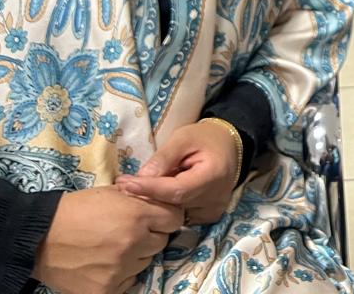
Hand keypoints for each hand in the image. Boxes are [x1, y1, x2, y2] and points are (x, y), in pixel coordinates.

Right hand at [32, 186, 182, 293]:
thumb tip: (162, 199)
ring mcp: (121, 269)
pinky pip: (129, 282)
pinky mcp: (107, 290)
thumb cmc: (75, 209)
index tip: (156, 218)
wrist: (39, 238)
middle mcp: (133, 243)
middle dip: (149, 236)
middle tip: (128, 232)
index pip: (174, 219)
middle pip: (161, 242)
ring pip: (145, 262)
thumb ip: (140, 198)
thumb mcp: (111, 193)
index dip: (166, 217)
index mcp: (137, 215)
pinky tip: (103, 264)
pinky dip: (121, 275)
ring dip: (135, 256)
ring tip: (111, 248)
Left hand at [115, 120, 240, 224]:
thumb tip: (141, 178)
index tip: (125, 184)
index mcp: (213, 175)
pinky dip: (168, 206)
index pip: (176, 191)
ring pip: (175, 213)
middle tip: (124, 184)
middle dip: (147, 195)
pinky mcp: (209, 216)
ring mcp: (213, 210)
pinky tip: (161, 194)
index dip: (150, 189)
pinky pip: (182, 216)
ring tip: (142, 186)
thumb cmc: (204, 138)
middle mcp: (216, 198)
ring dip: (156, 201)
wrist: (228, 146)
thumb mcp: (183, 138)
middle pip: (174, 205)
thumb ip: (164, 157)